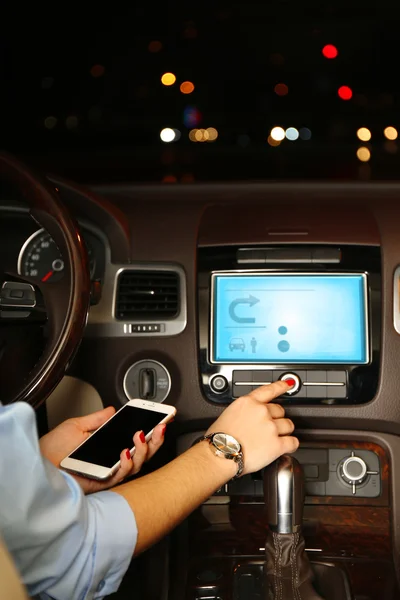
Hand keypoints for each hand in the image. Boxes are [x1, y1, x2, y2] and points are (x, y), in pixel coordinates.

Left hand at [39, 406, 165, 494]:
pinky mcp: (102, 484)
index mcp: (108, 447)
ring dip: (143, 449)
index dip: (152, 430)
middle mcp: (112, 461)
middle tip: (161, 426)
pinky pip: (120, 475)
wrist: (35, 465)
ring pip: (137, 465)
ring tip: (140, 435)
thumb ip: (97, 419)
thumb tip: (112, 410)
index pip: (136, 440)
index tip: (163, 417)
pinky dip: (126, 463)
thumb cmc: (51, 450)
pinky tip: (125, 451)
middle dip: (156, 440)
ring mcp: (109, 473)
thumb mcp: (76, 426)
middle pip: (143, 454)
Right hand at [206, 380, 297, 474]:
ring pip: (289, 425)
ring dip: (284, 431)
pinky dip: (291, 445)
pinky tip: (286, 447)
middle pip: (280, 410)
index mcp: (248, 402)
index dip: (281, 386)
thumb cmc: (219, 439)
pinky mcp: (277, 444)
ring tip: (274, 439)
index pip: (269, 390)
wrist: (219, 455)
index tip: (288, 384)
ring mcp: (270, 427)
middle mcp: (261, 412)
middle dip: (276, 418)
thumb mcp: (228, 414)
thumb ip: (244, 412)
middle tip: (268, 428)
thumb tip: (249, 417)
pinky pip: (293, 442)